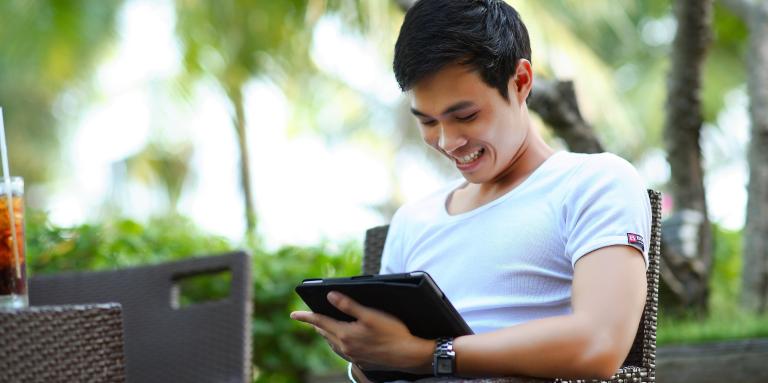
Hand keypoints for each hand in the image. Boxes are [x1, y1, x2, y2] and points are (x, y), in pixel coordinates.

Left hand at [290, 291, 433, 371]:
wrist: (408, 354)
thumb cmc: (392, 332)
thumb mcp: (371, 314)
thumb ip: (349, 305)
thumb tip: (330, 296)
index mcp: (345, 334)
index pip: (320, 322)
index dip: (306, 317)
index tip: (293, 314)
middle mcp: (345, 347)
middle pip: (324, 333)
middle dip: (315, 324)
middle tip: (307, 317)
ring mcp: (352, 355)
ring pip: (331, 342)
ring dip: (325, 333)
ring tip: (321, 326)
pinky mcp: (360, 359)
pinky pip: (340, 349)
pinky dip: (335, 341)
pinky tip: (341, 339)